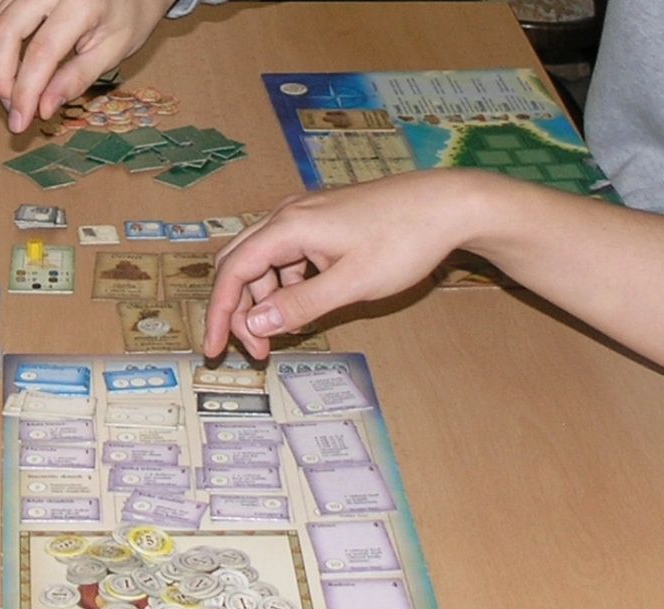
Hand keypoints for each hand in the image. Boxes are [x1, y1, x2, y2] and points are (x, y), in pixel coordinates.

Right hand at [0, 0, 172, 133]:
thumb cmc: (126, 18)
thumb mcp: (112, 52)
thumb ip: (77, 79)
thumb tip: (44, 108)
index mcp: (80, 3)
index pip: (40, 52)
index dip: (25, 92)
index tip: (19, 123)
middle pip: (4, 32)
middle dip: (1, 79)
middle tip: (13, 110)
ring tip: (14, 93)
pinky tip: (10, 69)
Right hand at [204, 172, 489, 358]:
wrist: (448, 204)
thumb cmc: (404, 240)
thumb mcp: (350, 284)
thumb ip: (299, 305)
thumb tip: (255, 324)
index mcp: (289, 227)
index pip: (233, 273)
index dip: (220, 314)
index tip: (215, 350)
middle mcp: (289, 215)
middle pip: (239, 264)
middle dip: (237, 310)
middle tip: (255, 349)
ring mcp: (305, 215)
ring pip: (262, 262)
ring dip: (264, 300)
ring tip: (286, 334)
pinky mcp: (322, 221)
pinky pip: (286, 257)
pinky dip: (285, 286)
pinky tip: (305, 309)